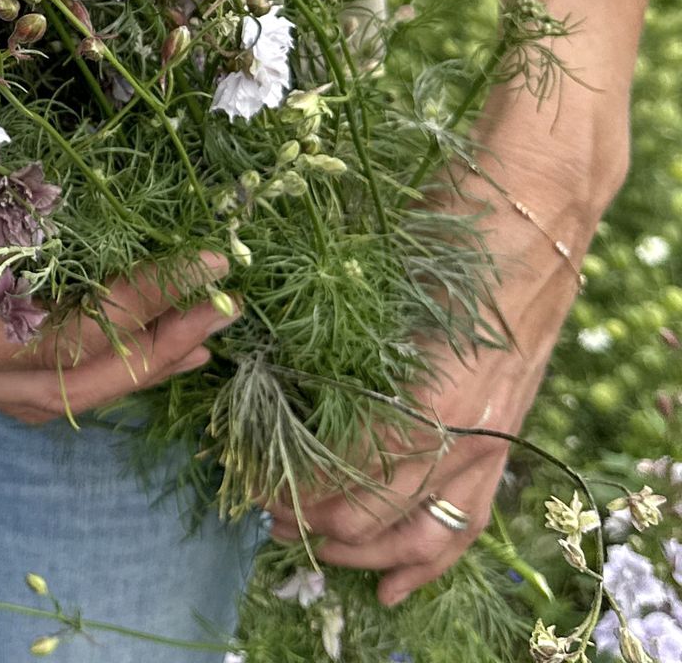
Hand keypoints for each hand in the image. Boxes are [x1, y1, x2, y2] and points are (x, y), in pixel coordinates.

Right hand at [0, 115, 235, 424]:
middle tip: (226, 304)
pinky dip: (54, 328)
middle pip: (58, 387)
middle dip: (150, 349)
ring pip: (30, 378)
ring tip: (181, 310)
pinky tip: (82, 292)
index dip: (137, 312)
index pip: (55, 346)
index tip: (205, 270)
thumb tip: (50, 222)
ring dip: (110, 345)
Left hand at [268, 92, 622, 603]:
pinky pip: (472, 515)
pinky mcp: (508, 428)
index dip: (304, 485)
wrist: (543, 206)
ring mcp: (495, 432)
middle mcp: (468, 425)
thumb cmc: (452, 221)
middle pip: (387, 509)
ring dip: (371, 551)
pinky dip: (435, 557)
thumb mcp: (381, 266)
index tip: (253, 482)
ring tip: (318, 553)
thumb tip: (264, 350)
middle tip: (270, 518)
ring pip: (432, 529)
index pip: (358, 466)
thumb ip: (337, 325)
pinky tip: (398, 589)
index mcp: (430, 385)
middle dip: (323, 524)